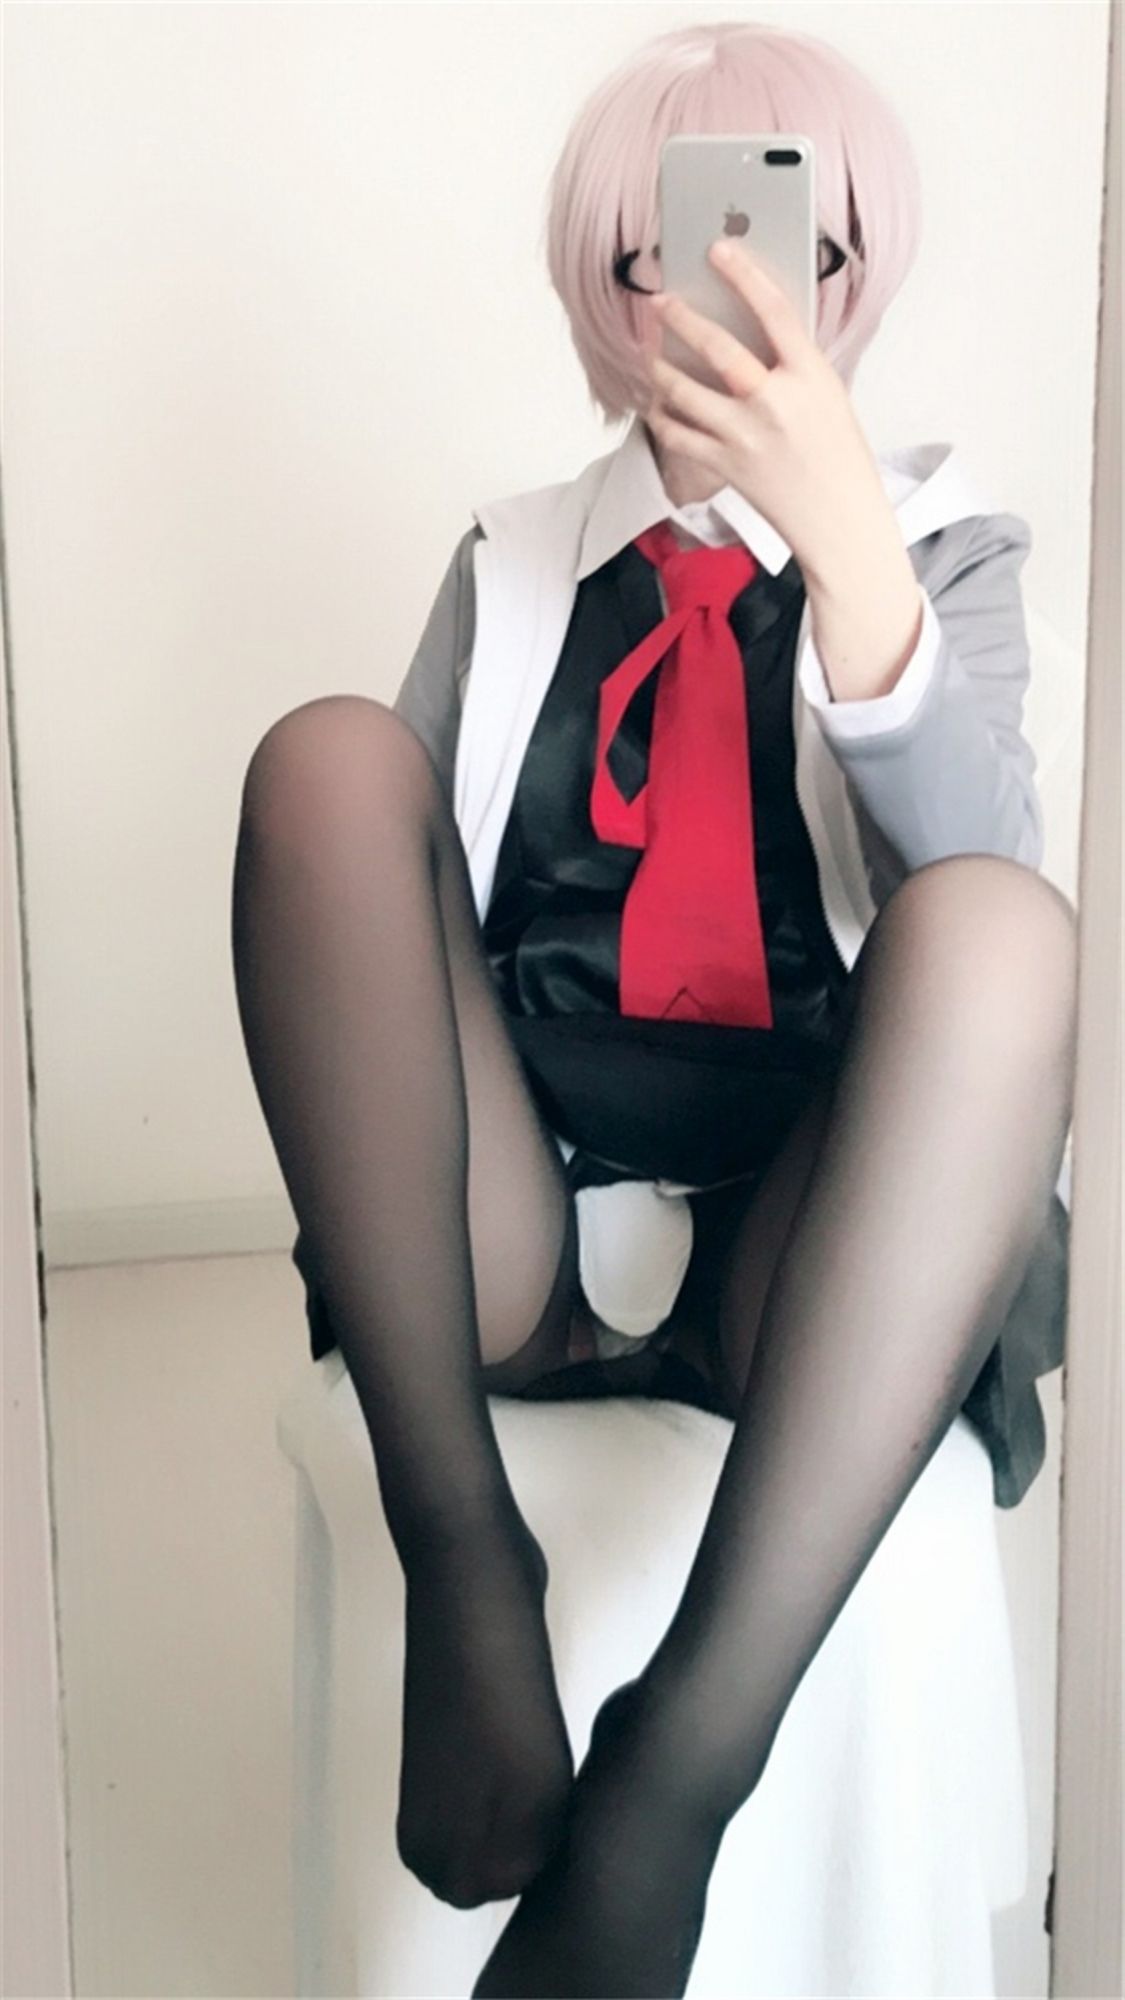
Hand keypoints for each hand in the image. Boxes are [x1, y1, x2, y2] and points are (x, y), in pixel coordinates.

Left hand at [647, 238, 895, 587]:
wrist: (839, 519)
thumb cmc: (838, 453)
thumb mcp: (829, 395)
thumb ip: (793, 362)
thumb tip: (749, 328)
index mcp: (810, 376)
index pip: (774, 311)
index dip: (744, 274)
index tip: (719, 249)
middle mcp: (775, 403)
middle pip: (717, 349)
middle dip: (681, 319)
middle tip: (659, 302)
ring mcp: (746, 437)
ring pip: (684, 393)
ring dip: (659, 370)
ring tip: (648, 355)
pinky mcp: (726, 466)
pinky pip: (677, 435)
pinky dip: (661, 416)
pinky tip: (655, 403)